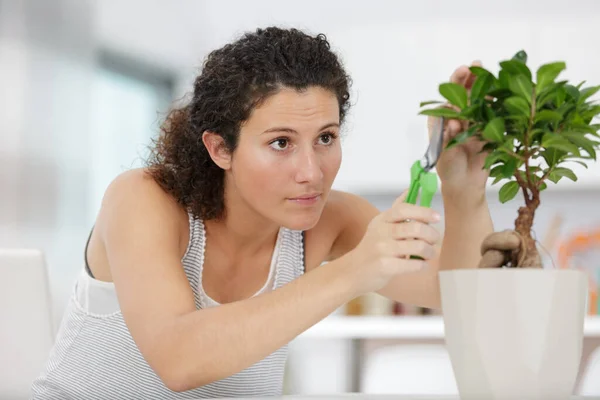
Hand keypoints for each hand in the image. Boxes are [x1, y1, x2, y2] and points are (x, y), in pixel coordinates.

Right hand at [345, 191, 440, 294]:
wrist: (354, 271)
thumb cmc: (373, 248)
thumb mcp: (381, 225)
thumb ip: (397, 208)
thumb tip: (411, 189)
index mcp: (382, 219)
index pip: (403, 209)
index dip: (423, 211)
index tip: (436, 217)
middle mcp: (381, 232)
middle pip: (415, 227)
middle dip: (432, 234)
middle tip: (434, 240)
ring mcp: (382, 249)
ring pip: (418, 246)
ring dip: (430, 251)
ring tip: (428, 254)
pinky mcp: (385, 266)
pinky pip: (414, 264)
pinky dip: (422, 265)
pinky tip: (421, 265)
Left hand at [428, 61, 489, 193]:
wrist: (465, 185)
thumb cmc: (448, 169)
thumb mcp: (443, 154)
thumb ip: (447, 138)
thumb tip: (453, 122)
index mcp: (445, 118)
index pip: (449, 95)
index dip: (455, 82)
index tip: (462, 71)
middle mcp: (460, 116)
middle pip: (465, 92)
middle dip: (471, 77)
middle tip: (476, 64)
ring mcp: (476, 122)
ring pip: (482, 100)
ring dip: (487, 86)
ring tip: (493, 73)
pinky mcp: (491, 130)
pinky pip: (496, 115)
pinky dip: (500, 104)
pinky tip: (506, 91)